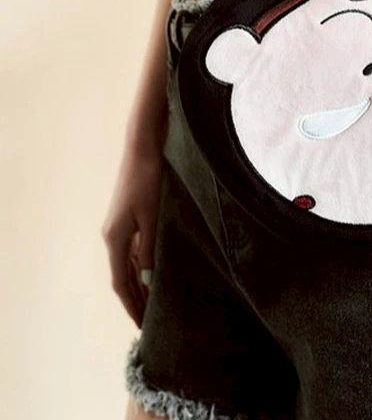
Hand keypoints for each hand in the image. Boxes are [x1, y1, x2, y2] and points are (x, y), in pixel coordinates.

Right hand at [101, 148, 162, 328]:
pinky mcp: (128, 217)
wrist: (143, 149)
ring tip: (154, 302)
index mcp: (115, 239)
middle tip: (149, 321)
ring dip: (139, 283)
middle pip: (122, 276)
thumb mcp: (152, 218)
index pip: (121, 282)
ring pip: (127, 264)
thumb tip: (147, 280)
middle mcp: (113, 236)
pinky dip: (141, 265)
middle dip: (135, 299)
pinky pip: (133, 250)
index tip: (142, 325)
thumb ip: (149, 250)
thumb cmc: (149, 181)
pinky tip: (153, 272)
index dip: (131, 305)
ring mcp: (119, 226)